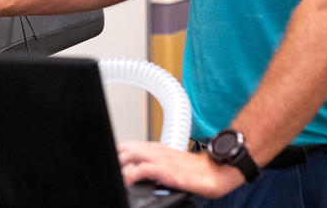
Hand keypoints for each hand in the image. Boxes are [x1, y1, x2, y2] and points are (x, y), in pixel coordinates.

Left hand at [117, 140, 244, 198]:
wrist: (218, 170)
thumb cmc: (197, 170)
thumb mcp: (172, 164)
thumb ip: (157, 166)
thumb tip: (142, 175)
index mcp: (157, 149)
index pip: (129, 145)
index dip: (116, 151)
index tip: (108, 158)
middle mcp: (157, 151)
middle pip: (126, 147)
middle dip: (114, 156)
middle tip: (108, 167)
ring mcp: (162, 160)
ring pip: (131, 154)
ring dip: (119, 163)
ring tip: (113, 172)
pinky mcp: (168, 171)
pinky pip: (143, 169)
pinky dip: (131, 174)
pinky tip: (127, 180)